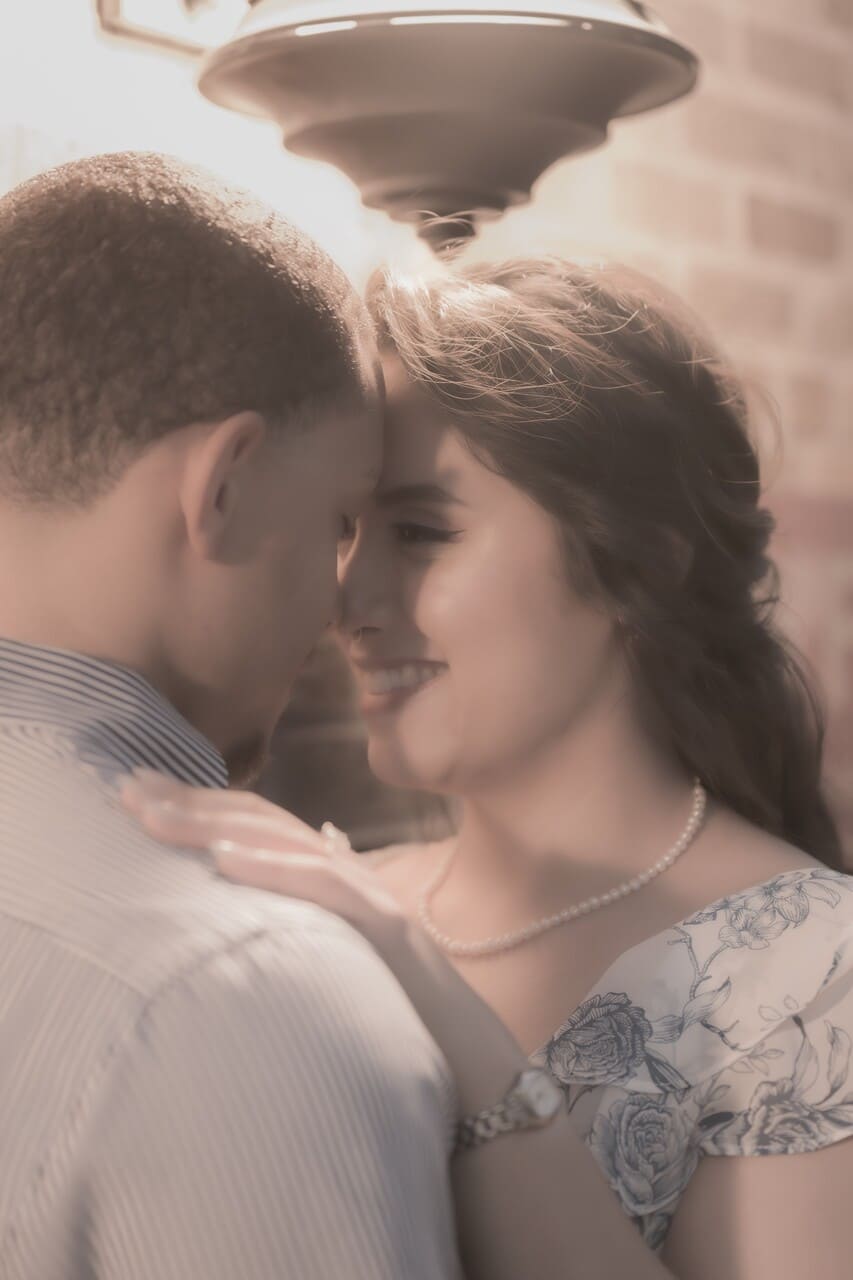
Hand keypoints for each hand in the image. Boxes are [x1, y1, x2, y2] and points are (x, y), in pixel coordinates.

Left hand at [118, 768, 529, 1111]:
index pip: (258, 829)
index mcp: (332, 885)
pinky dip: (275, 870)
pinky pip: (327, 889)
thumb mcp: (336, 968)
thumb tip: (240, 908)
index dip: (198, 807)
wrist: (482, 1072)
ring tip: (155, 816)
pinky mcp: (391, 930)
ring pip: (287, 843)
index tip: (138, 796)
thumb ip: (298, 929)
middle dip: (190, 802)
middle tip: (126, 787)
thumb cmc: (404, 1025)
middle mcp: (350, 878)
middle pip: (262, 822)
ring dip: (215, 826)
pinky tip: (227, 860)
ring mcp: (373, 899)